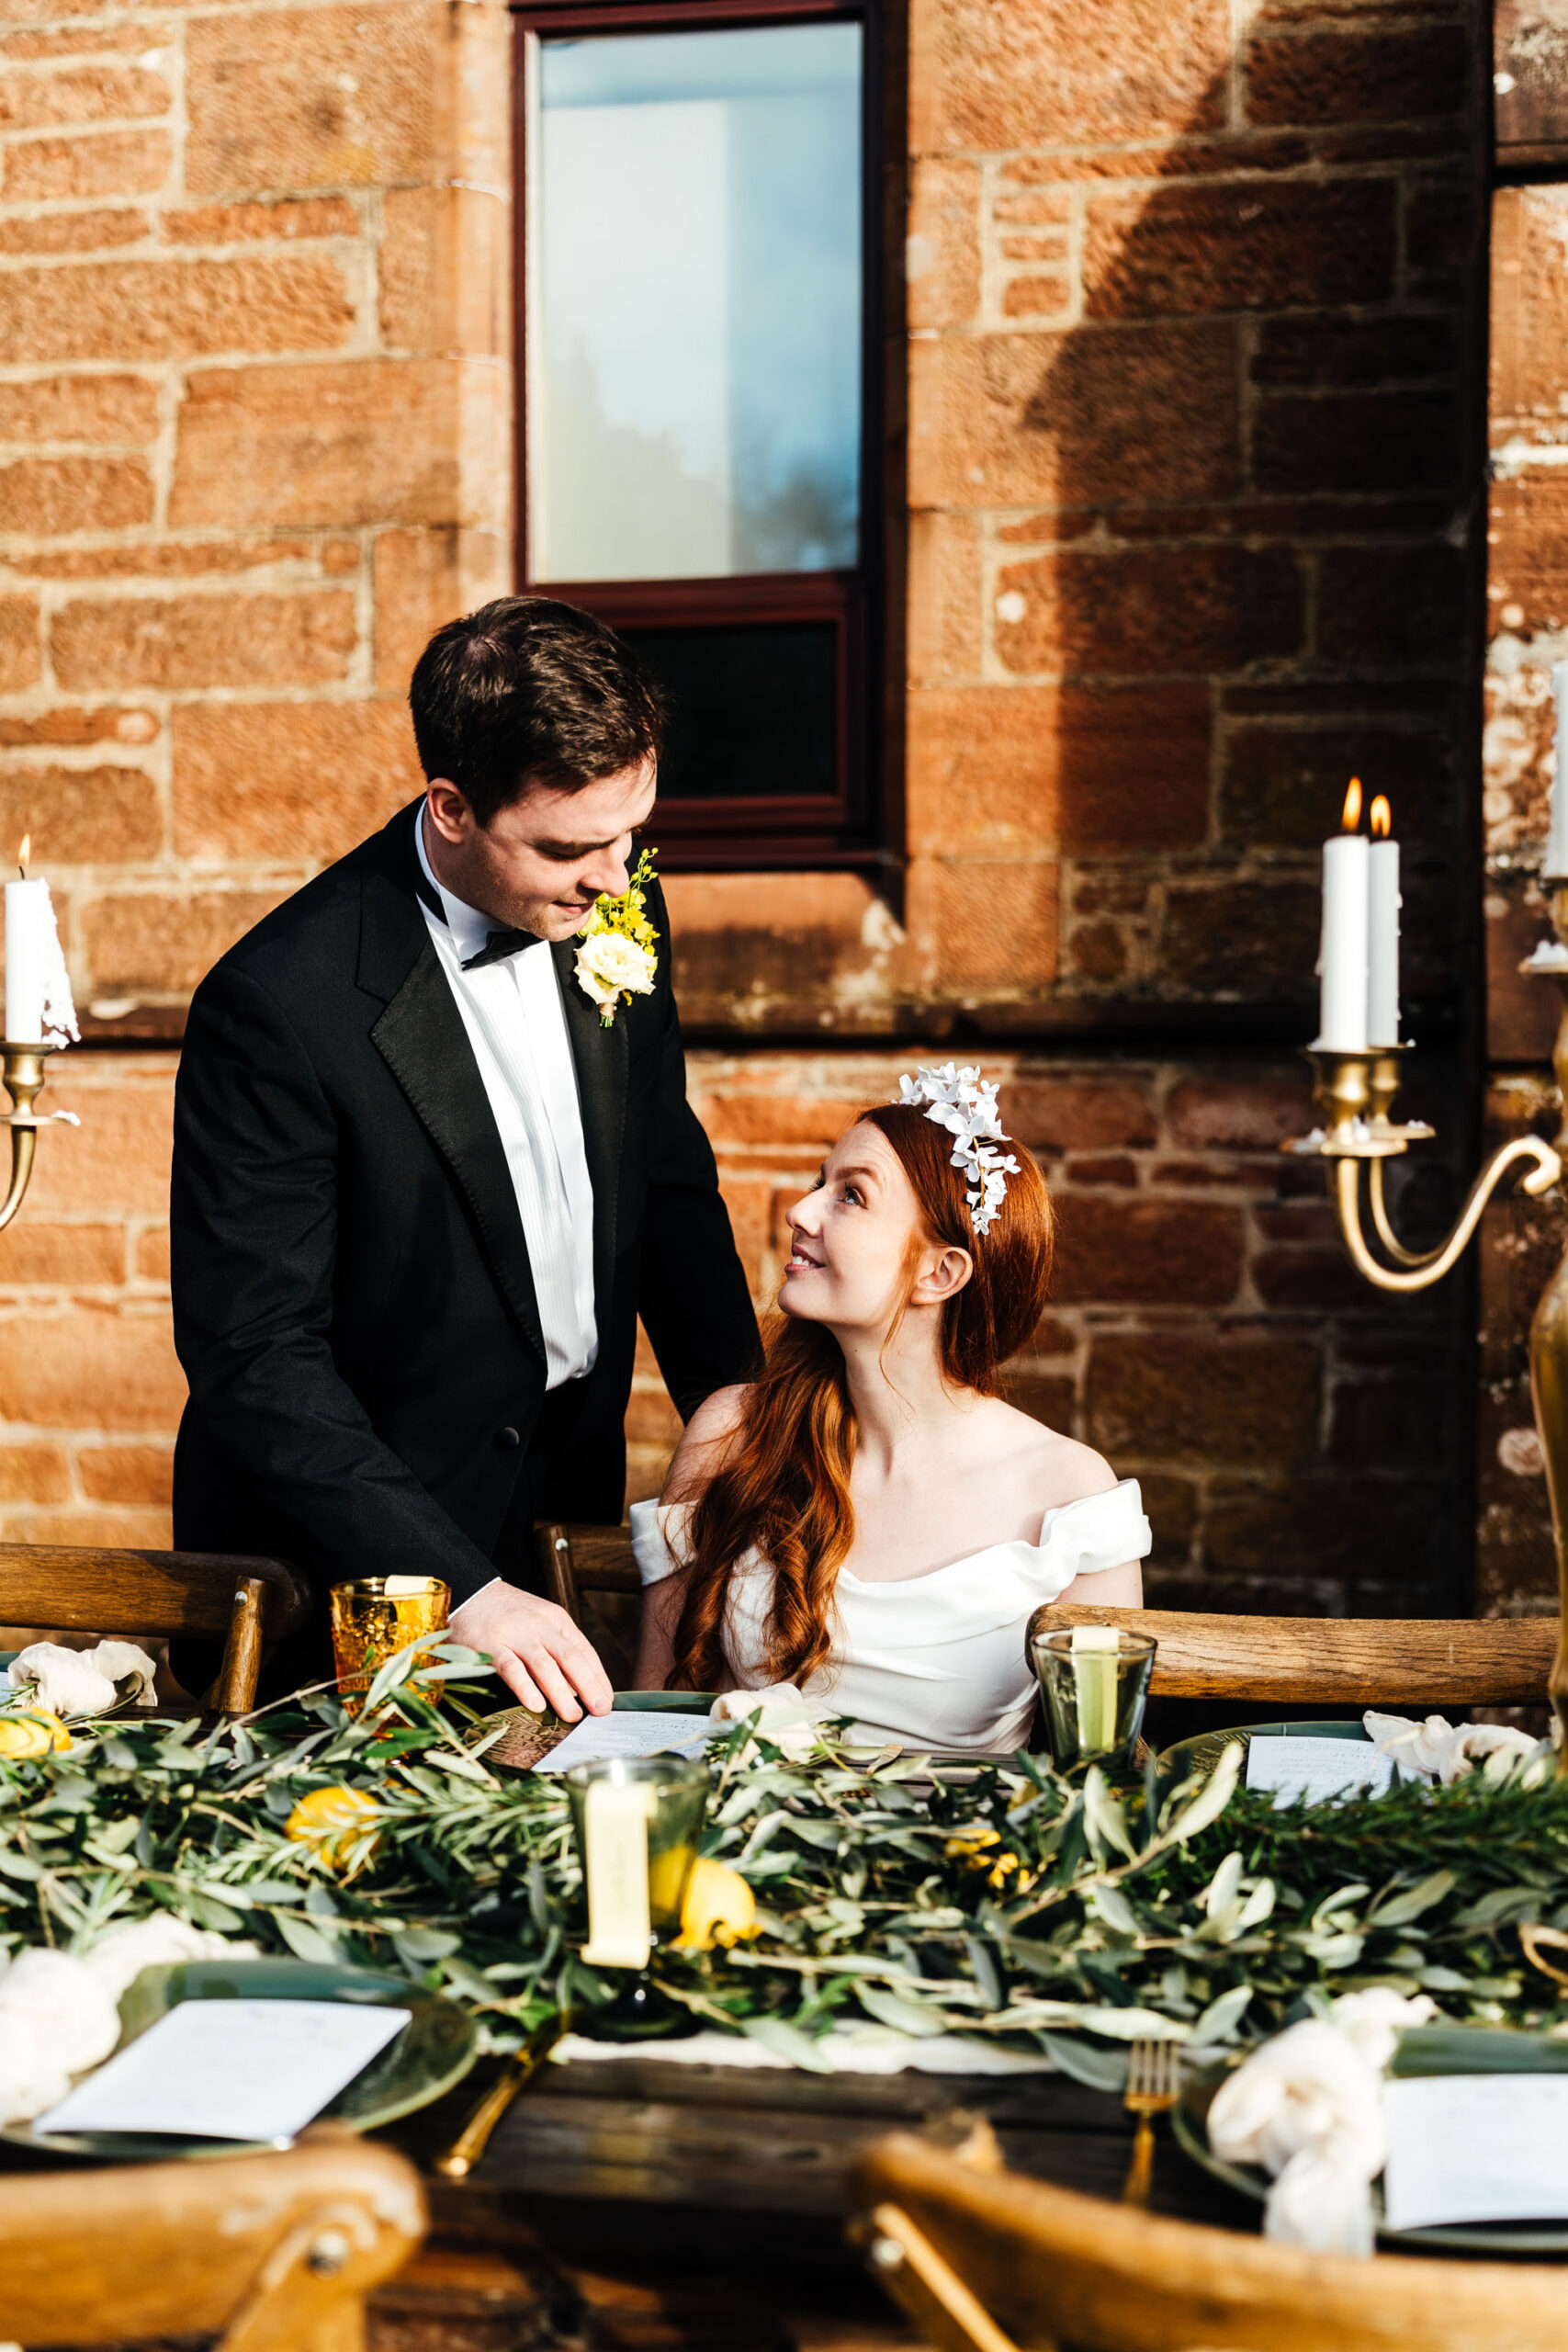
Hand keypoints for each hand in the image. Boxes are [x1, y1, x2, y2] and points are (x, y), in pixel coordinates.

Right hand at [448, 1581, 612, 1720]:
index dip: (599, 1678)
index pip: (585, 1652)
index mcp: (557, 1621)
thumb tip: (579, 1690)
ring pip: (544, 1665)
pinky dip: (525, 1687)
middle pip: (571, 1658)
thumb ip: (559, 1651)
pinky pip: (511, 1668)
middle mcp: (541, 1626)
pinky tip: (536, 1705)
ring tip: (573, 1716)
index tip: (607, 1701)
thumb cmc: (509, 1615)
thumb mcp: (541, 1623)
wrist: (471, 1592)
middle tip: (600, 1710)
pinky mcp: (491, 1645)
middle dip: (589, 1686)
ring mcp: (516, 1635)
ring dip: (561, 1693)